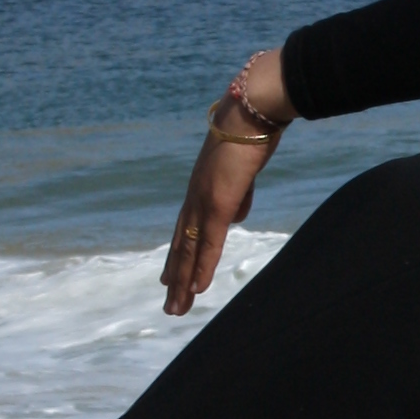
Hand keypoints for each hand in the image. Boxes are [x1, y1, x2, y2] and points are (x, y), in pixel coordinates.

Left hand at [163, 120, 269, 316]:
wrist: (251, 110)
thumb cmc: (251, 132)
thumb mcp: (243, 170)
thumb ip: (239, 194)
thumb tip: (236, 216)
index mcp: (201, 189)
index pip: (185, 230)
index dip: (177, 257)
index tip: (168, 278)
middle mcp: (195, 197)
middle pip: (181, 245)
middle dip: (174, 278)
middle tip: (168, 306)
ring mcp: (204, 200)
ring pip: (189, 250)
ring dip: (182, 282)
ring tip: (175, 308)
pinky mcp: (218, 202)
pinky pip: (209, 242)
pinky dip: (201, 267)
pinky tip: (196, 288)